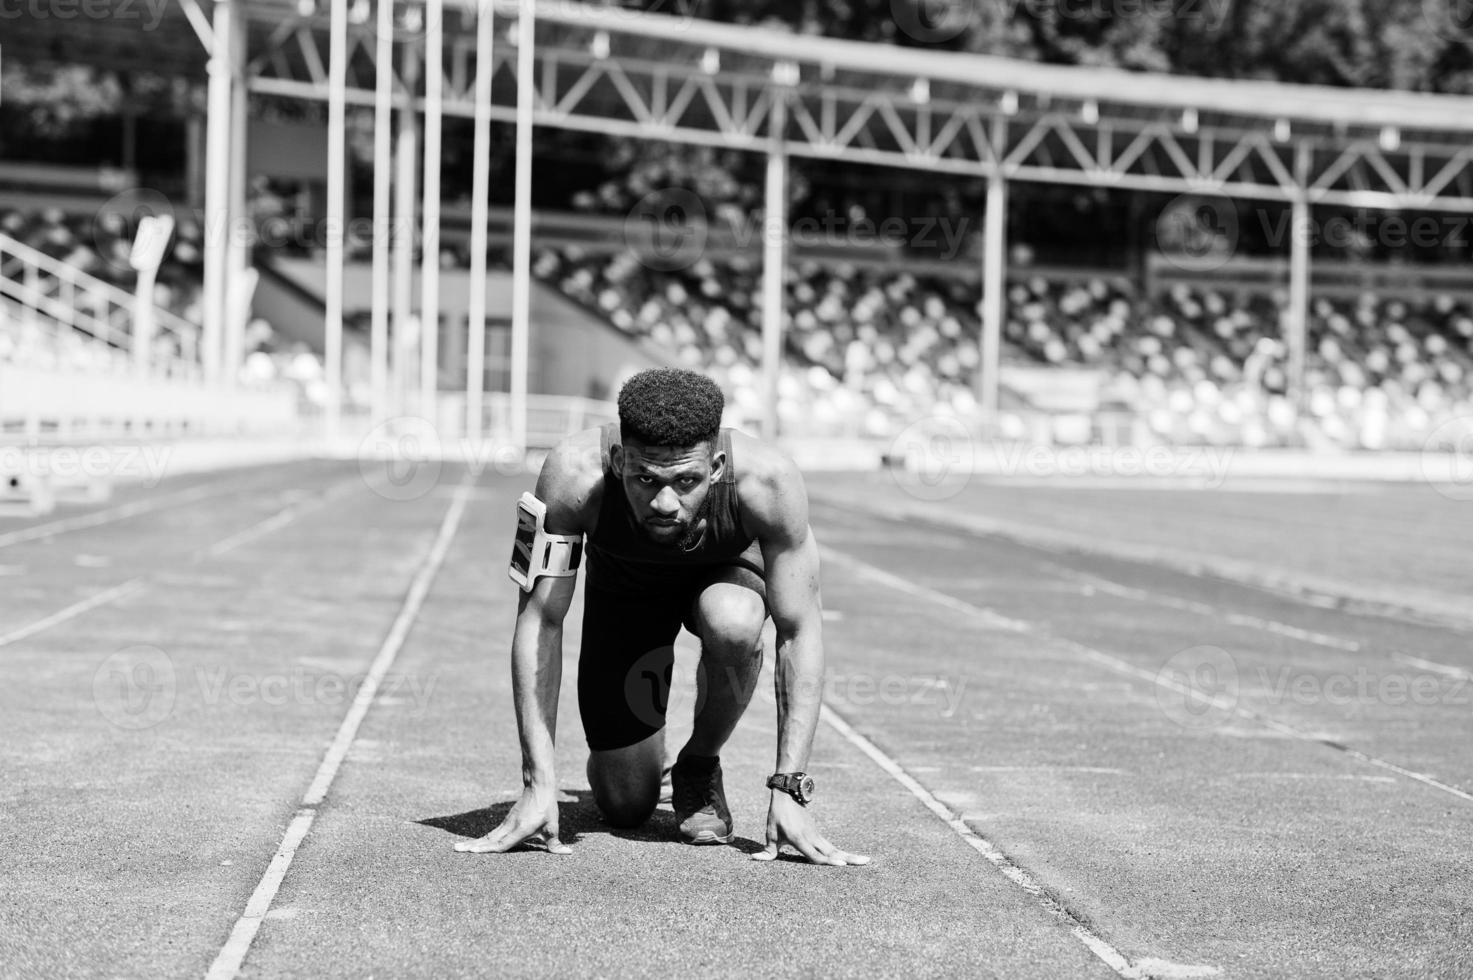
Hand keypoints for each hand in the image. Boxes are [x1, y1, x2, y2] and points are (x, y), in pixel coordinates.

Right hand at [454, 783, 571, 854]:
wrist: (539, 786)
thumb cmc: (546, 807)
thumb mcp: (552, 826)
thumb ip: (556, 843)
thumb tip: (567, 854)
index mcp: (519, 830)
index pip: (501, 844)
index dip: (486, 849)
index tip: (472, 852)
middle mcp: (509, 827)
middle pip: (488, 840)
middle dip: (472, 846)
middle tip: (455, 850)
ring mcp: (506, 823)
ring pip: (488, 836)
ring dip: (474, 842)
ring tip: (458, 848)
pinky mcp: (506, 821)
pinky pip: (492, 832)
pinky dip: (482, 839)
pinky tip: (476, 844)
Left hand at [752, 792, 869, 866]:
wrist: (788, 793)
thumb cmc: (778, 815)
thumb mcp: (770, 833)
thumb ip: (767, 851)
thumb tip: (755, 860)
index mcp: (800, 839)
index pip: (816, 855)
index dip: (828, 862)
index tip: (842, 866)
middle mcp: (811, 837)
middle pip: (833, 851)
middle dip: (850, 858)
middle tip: (866, 862)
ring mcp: (816, 834)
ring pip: (834, 848)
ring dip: (849, 855)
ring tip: (865, 861)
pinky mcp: (817, 832)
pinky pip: (830, 845)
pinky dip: (841, 852)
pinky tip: (849, 858)